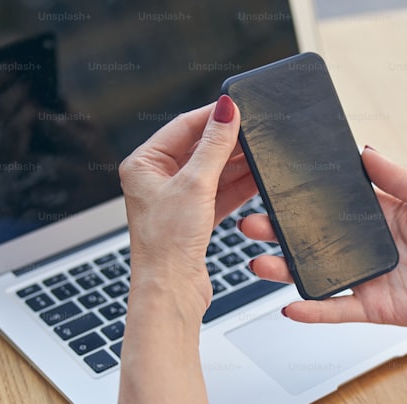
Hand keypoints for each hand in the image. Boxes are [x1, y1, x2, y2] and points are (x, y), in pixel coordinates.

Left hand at [119, 96, 257, 310]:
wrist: (171, 291)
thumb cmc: (167, 244)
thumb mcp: (195, 185)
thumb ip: (214, 146)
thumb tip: (226, 111)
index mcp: (143, 164)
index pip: (183, 126)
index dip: (212, 116)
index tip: (238, 108)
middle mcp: (156, 180)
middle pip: (199, 148)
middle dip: (228, 142)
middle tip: (256, 132)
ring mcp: (176, 200)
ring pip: (212, 172)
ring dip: (237, 165)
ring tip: (262, 155)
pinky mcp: (194, 219)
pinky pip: (219, 193)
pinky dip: (238, 187)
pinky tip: (257, 180)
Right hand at [242, 149, 406, 329]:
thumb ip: (399, 178)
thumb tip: (364, 152)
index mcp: (380, 215)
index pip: (331, 203)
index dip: (303, 197)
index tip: (274, 185)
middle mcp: (367, 246)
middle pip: (312, 238)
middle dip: (279, 232)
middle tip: (250, 223)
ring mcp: (368, 278)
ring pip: (316, 274)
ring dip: (285, 270)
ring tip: (256, 262)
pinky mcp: (376, 307)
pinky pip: (337, 310)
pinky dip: (313, 311)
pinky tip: (288, 307)